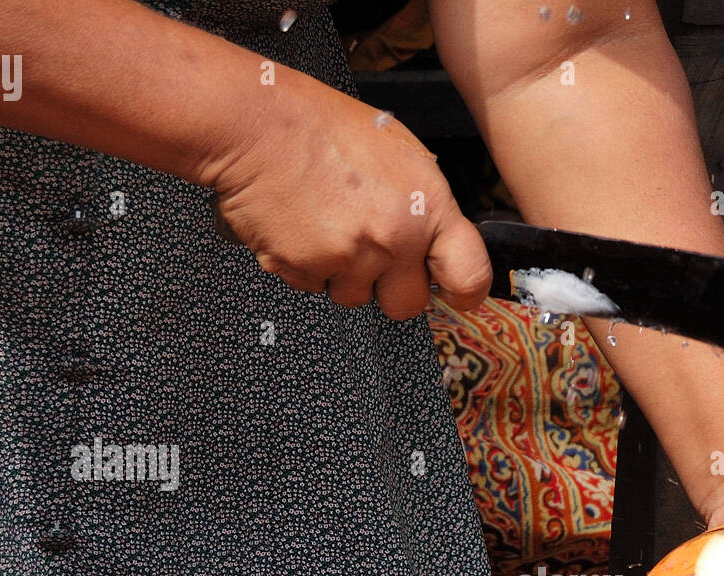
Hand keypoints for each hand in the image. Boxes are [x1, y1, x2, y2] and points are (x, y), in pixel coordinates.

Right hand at [206, 73, 489, 316]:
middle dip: (389, 287)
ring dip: (342, 274)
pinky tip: (300, 227)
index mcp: (427, 207)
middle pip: (407, 305)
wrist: (254, 122)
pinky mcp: (306, 270)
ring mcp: (349, 259)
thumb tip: (436, 247)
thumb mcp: (398, 153)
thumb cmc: (323, 127)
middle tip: (368, 251)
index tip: (452, 292)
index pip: (469, 276)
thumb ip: (423, 207)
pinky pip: (314, 287)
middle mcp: (394, 238)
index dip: (462, 291)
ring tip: (325, 224)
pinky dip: (306, 266)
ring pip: (355, 298)